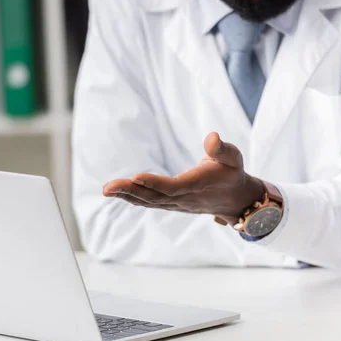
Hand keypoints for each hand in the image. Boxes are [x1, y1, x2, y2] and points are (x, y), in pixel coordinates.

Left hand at [103, 132, 265, 222]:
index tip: (136, 176)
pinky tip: (116, 192)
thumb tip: (211, 137)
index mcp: (198, 185)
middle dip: (130, 191)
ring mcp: (176, 204)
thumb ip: (222, 149)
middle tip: (108, 187)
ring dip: (126, 195)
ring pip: (149, 202)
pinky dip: (132, 198)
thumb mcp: (234, 158)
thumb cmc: (232, 173)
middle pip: (155, 197)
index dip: (155, 183)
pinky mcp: (171, 204)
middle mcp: (184, 198)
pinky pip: (150, 202)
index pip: (174, 187)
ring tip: (106, 189)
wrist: (235, 200)